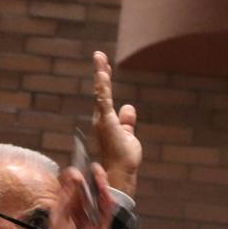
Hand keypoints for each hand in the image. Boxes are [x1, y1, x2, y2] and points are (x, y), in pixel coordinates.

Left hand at [44, 164, 113, 228]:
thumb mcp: (59, 220)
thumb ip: (65, 200)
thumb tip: (71, 180)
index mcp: (67, 208)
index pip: (73, 188)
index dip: (74, 179)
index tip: (76, 170)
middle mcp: (81, 210)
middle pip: (87, 191)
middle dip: (90, 179)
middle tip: (94, 167)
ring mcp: (93, 217)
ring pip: (99, 199)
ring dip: (101, 187)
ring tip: (101, 175)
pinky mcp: (103, 226)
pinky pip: (107, 212)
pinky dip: (108, 202)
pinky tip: (107, 193)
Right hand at [92, 51, 140, 195]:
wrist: (119, 173)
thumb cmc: (123, 159)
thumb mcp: (128, 135)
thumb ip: (127, 121)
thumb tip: (128, 107)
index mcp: (106, 122)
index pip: (104, 98)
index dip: (104, 82)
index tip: (104, 68)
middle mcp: (100, 119)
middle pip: (101, 91)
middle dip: (101, 73)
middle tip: (99, 55)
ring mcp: (102, 120)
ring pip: (101, 92)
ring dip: (100, 74)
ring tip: (99, 58)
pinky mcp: (106, 122)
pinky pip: (103, 100)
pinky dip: (102, 86)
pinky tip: (102, 74)